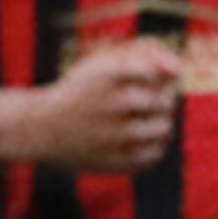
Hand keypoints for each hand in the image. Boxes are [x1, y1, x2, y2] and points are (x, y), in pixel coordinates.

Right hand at [32, 37, 184, 173]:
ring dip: (159, 123)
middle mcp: (108, 103)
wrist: (38, 128)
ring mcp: (111, 135)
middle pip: (164, 100)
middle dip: (162, 99)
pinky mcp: (113, 161)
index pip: (156, 71)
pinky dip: (151, 146)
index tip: (145, 81)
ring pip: (163, 128)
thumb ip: (145, 57)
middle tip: (142, 102)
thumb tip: (179, 69)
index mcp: (105, 73)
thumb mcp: (104, 65)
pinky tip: (135, 140)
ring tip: (140, 120)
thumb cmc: (82, 92)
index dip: (159, 77)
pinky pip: (153, 154)